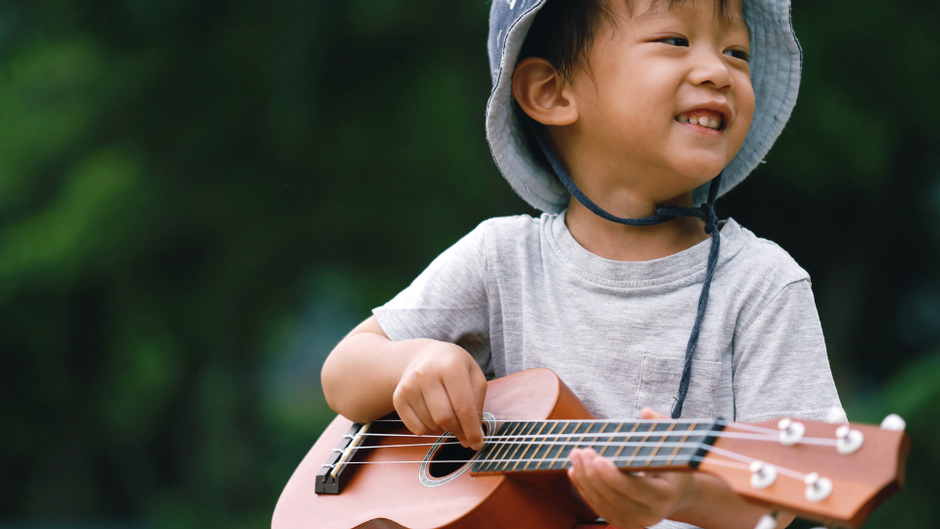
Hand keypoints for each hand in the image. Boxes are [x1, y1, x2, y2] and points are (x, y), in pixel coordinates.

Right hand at [392, 341, 487, 449]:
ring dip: (443, 427)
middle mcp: (426, 373)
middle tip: (465, 433)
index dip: (472, 430)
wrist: (423, 356)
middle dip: (458, 431)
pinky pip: (416, 429)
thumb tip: (475, 435)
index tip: (478, 444)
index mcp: (450, 366)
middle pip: (444, 418)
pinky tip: (432, 413)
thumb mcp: (474, 375)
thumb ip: (477, 403)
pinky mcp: (398, 397)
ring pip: (431, 425)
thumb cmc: (453, 367)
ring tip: (446, 411)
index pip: (463, 407)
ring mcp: (409, 385)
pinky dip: (428, 429)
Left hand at [567, 408, 698, 528]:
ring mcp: (635, 521)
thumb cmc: (675, 464)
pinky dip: (584, 489)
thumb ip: (661, 427)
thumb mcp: (676, 445)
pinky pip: (598, 507)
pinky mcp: (622, 522)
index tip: (598, 459)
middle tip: (581, 450)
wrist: (679, 495)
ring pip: (601, 503)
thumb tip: (646, 412)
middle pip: (613, 496)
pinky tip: (575, 471)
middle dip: (593, 473)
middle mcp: (650, 514)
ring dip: (584, 478)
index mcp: (665, 496)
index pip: (635, 488)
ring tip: (576, 455)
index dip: (614, 476)